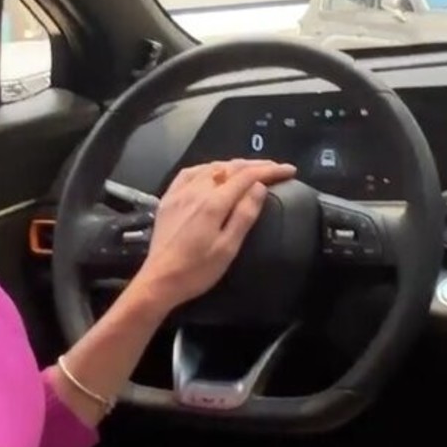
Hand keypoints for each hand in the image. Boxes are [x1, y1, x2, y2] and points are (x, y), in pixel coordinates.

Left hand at [136, 157, 296, 312]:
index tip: (288, 171)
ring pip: (210, 167)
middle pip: (230, 167)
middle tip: (274, 168)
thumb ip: (244, 214)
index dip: (270, 170)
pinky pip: (190, 173)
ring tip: (250, 169)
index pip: (247, 176)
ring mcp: (179, 192)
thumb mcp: (228, 247)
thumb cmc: (197, 270)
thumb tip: (259, 187)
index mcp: (213, 202)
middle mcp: (196, 190)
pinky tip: (213, 172)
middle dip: (255, 165)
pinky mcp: (168, 198)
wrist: (159, 280)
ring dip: (233, 165)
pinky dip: (208, 168)